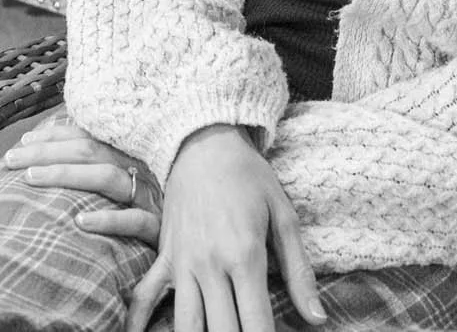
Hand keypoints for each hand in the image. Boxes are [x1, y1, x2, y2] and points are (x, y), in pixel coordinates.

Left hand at [1, 115, 159, 244]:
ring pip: (106, 177)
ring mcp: (150, 196)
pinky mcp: (160, 227)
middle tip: (10, 160)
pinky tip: (79, 223)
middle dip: (46, 152)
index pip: (86, 135)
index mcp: (130, 153)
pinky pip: (134, 221)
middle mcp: (139, 167)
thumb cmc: (157, 206)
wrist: (201, 235)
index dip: (53, 135)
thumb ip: (101, 164)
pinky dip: (107, 220)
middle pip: (89, 150)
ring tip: (31, 179)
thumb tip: (51, 154)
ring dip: (66, 175)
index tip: (23, 142)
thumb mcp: (132, 179)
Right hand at [128, 124, 323, 331]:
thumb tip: (318, 319)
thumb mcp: (284, 217)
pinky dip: (138, 322)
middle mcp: (210, 265)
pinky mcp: (164, 256)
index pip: (256, 325)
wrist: (204, 142)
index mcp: (245, 256)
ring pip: (186, 325)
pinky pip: (145, 296)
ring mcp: (182, 263)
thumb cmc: (250, 178)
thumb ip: (300, 273)